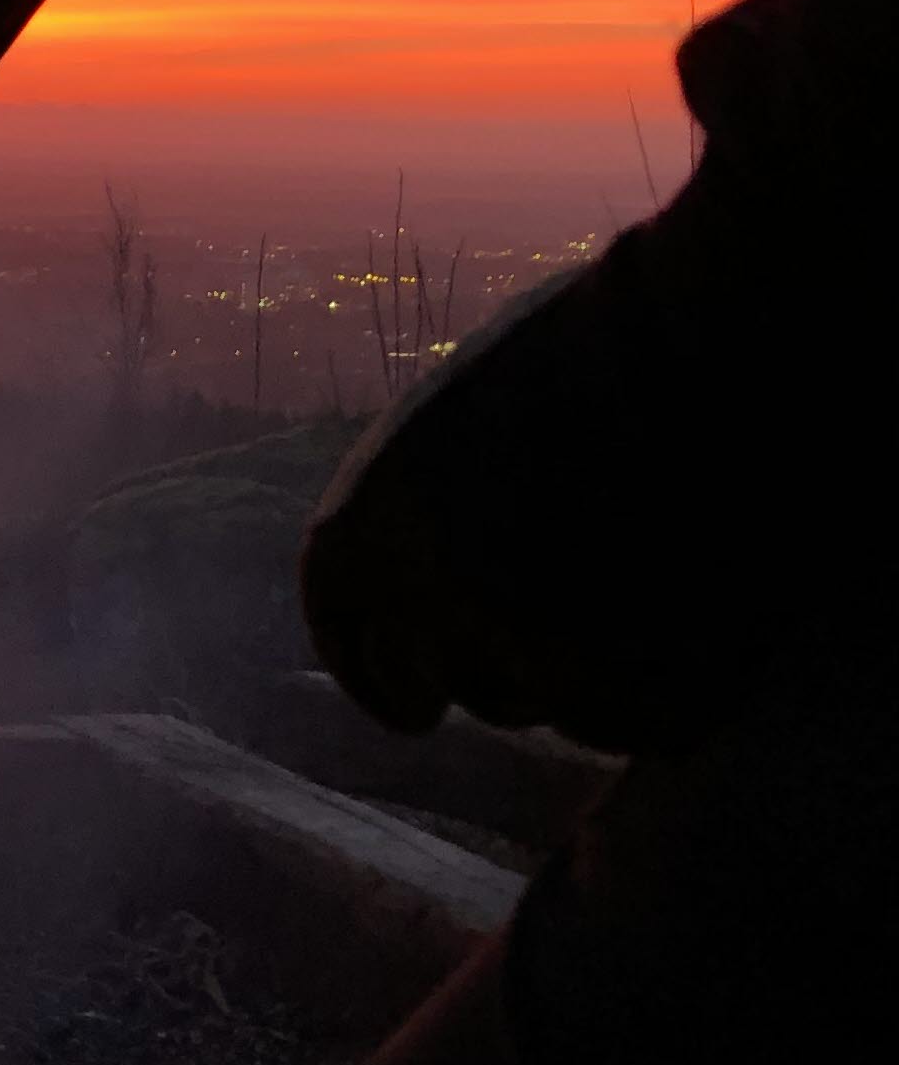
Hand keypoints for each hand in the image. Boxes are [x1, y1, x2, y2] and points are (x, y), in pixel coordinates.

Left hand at [300, 182, 846, 755]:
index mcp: (365, 518)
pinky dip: (666, 688)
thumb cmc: (607, 343)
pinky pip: (634, 721)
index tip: (410, 702)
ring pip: (536, 704)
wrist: (720, 348)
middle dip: (472, 680)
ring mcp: (518, 649)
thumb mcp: (465, 409)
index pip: (344, 627)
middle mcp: (421, 596)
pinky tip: (703, 610)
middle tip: (532, 663)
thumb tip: (423, 556)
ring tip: (645, 580)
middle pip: (430, 679)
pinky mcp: (622, 691)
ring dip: (577, 672)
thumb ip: (427, 496)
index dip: (373, 667)